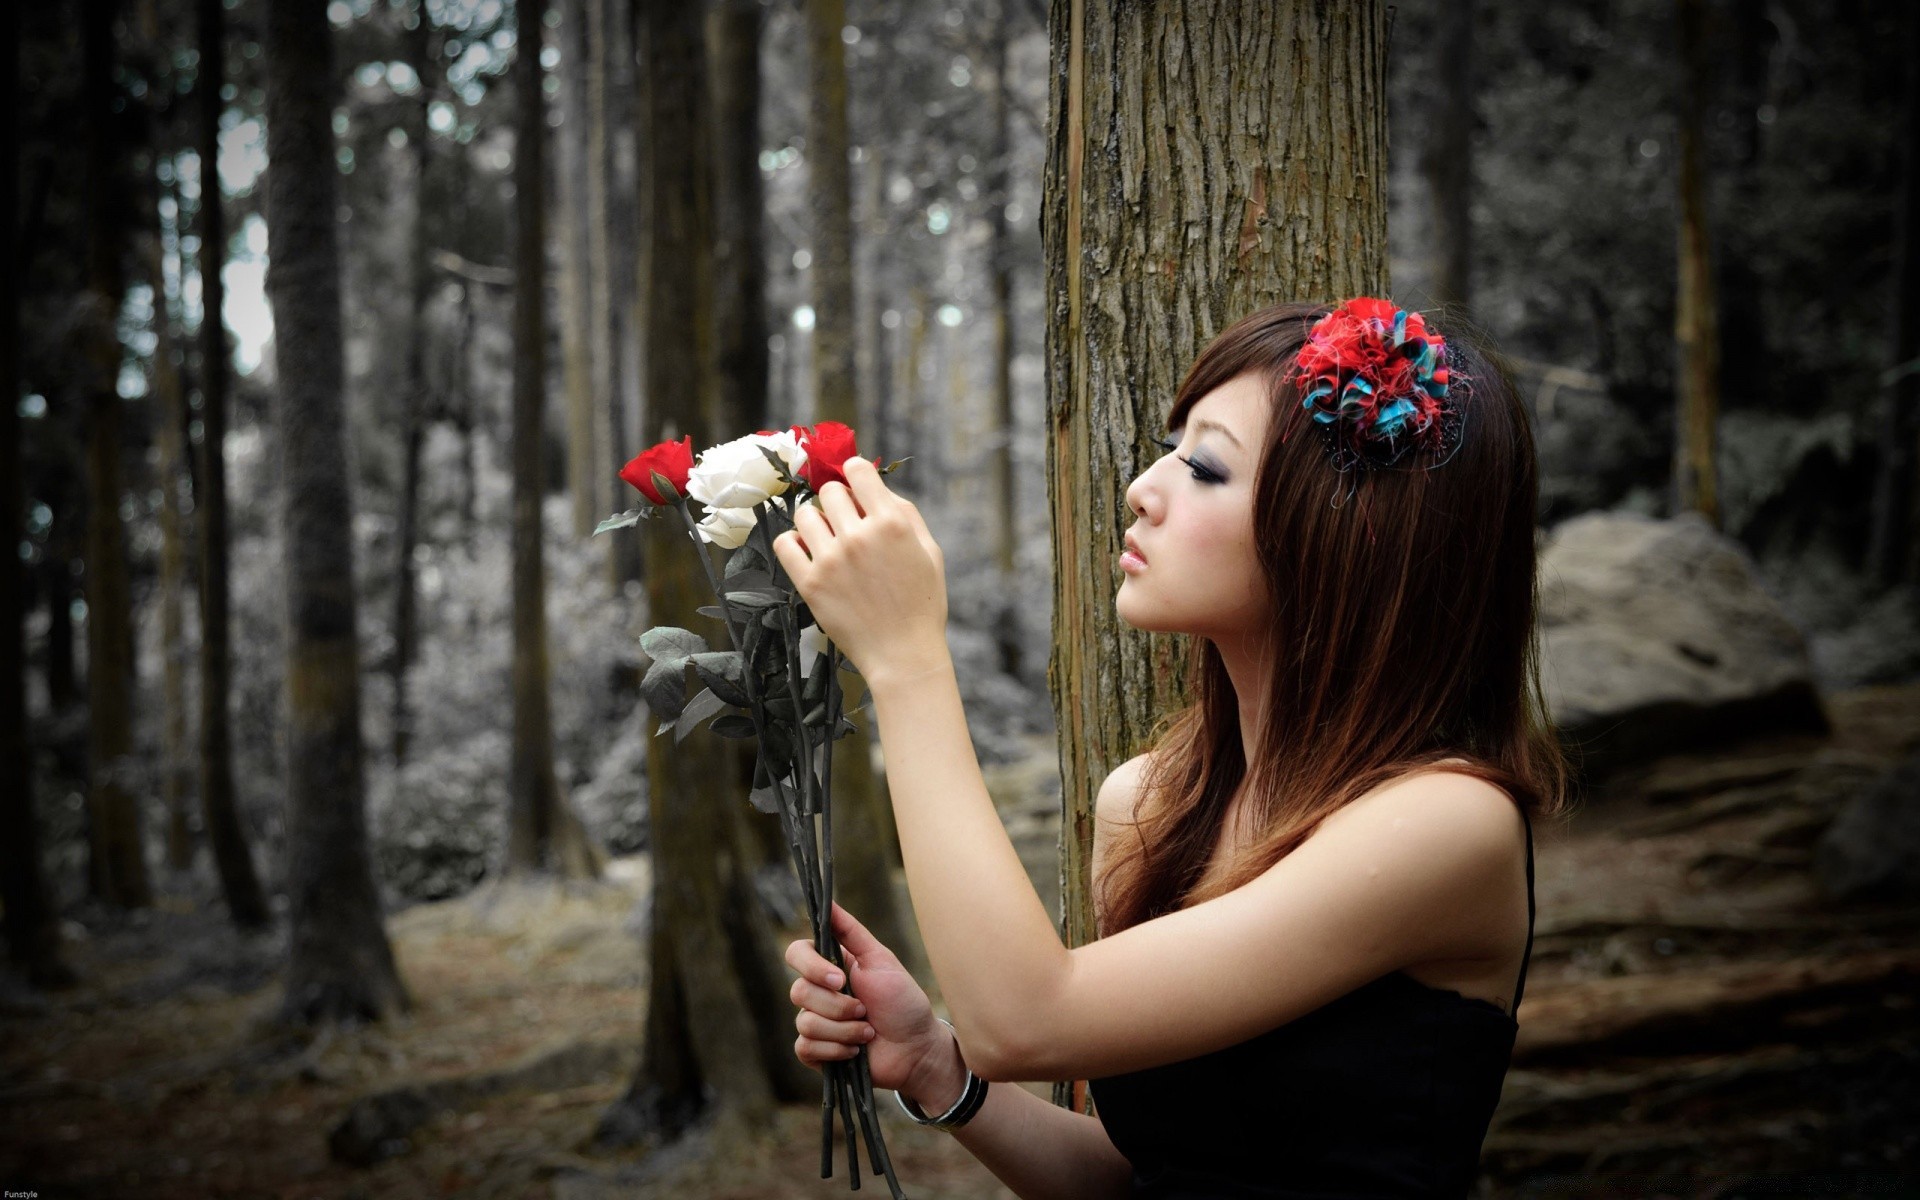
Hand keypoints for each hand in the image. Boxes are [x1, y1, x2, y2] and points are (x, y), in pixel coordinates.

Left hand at [771, 457, 948, 686]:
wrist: (903, 654)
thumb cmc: (922, 604)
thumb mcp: (930, 551)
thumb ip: (905, 513)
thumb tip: (876, 487)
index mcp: (891, 524)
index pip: (858, 470)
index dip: (856, 473)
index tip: (856, 485)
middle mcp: (858, 537)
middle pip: (829, 491)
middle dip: (839, 501)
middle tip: (846, 521)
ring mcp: (831, 560)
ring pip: (804, 514)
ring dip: (816, 521)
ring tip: (828, 539)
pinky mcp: (810, 584)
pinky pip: (785, 544)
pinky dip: (793, 542)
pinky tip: (809, 552)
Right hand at [787, 903, 959, 1107]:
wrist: (916, 1048)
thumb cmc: (903, 1002)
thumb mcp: (881, 960)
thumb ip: (851, 932)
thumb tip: (828, 902)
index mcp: (831, 966)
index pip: (796, 953)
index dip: (811, 967)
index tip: (840, 979)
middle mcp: (818, 992)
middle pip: (798, 992)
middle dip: (839, 1006)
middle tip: (866, 1011)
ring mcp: (816, 1022)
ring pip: (805, 1023)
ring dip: (844, 1030)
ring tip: (867, 1031)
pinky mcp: (816, 1051)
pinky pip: (806, 1048)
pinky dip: (835, 1050)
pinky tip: (856, 1051)